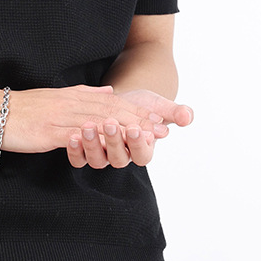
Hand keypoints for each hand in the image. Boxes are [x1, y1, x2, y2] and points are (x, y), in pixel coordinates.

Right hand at [0, 83, 189, 164]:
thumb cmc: (20, 110)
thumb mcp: (55, 98)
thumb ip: (82, 95)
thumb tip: (108, 92)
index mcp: (74, 97)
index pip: (111, 104)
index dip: (136, 111)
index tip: (159, 119)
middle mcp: (71, 104)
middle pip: (112, 111)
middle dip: (139, 119)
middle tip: (164, 128)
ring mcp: (62, 117)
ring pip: (100, 121)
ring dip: (125, 128)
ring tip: (147, 135)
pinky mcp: (50, 131)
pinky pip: (78, 134)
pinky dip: (98, 138)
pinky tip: (113, 143)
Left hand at [66, 87, 193, 169]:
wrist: (120, 100)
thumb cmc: (142, 105)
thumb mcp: (159, 106)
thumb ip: (176, 112)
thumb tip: (188, 116)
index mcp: (142, 150)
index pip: (143, 154)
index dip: (139, 143)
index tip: (136, 128)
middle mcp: (122, 156)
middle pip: (119, 158)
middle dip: (114, 141)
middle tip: (110, 123)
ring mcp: (103, 156)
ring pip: (98, 160)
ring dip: (92, 145)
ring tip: (88, 127)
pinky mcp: (85, 152)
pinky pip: (79, 159)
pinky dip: (75, 150)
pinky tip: (72, 135)